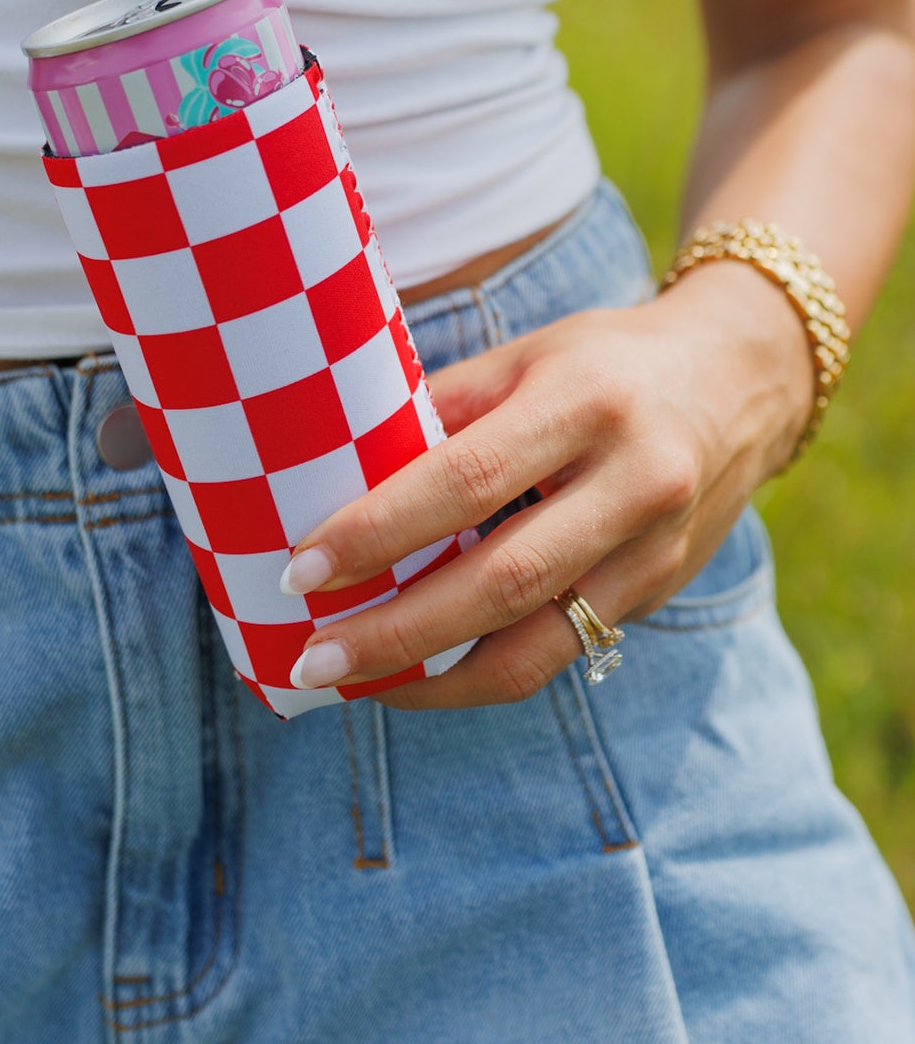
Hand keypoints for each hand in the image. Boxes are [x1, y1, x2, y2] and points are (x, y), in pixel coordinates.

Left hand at [282, 263, 811, 707]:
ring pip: (535, 647)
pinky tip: (418, 674)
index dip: (378, 531)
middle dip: (395, 632)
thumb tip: (332, 468)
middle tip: (310, 658)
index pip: (466, 479)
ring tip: (352, 685)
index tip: (301, 568)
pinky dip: (480, 674)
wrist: (742, 382)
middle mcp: (632, 483)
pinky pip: (560, 653)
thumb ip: (442, 410)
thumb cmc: (606, 362)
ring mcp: (653, 551)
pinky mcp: (656, 595)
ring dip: (433, 678)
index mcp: (585, 402)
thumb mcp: (526, 357)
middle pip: (500, 583)